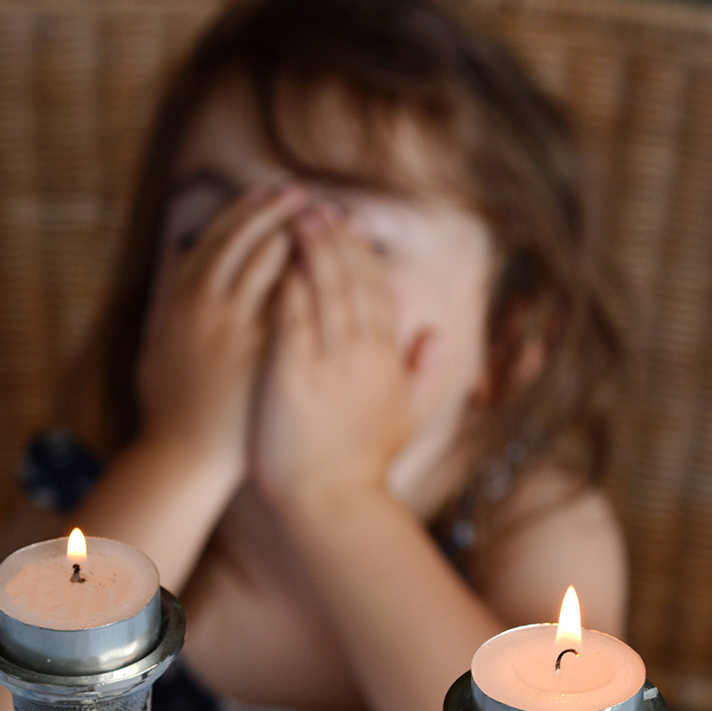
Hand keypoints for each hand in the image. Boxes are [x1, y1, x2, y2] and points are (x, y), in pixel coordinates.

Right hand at [136, 185, 304, 490]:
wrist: (184, 459)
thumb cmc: (171, 412)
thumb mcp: (156, 352)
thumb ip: (167, 316)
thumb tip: (174, 292)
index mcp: (179, 299)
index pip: (214, 238)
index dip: (241, 212)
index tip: (264, 193)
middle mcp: (204, 304)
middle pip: (243, 239)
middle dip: (273, 211)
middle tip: (298, 193)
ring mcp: (234, 326)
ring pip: (266, 261)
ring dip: (296, 234)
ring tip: (322, 217)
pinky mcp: (262, 350)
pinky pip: (290, 300)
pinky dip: (309, 276)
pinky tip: (330, 263)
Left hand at [253, 215, 437, 510]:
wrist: (332, 503)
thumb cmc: (363, 465)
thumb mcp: (409, 417)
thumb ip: (425, 371)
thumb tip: (435, 333)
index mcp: (387, 357)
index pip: (377, 288)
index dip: (362, 253)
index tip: (347, 226)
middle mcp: (362, 351)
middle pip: (351, 278)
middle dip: (334, 238)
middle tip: (316, 207)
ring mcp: (328, 360)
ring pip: (323, 287)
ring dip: (310, 248)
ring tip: (295, 218)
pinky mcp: (292, 372)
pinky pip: (291, 314)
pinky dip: (286, 282)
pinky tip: (276, 259)